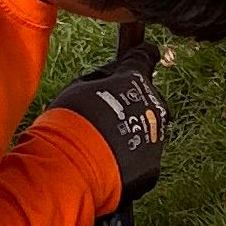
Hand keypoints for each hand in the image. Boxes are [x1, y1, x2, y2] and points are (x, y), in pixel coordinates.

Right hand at [56, 47, 166, 201]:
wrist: (73, 167)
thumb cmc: (69, 121)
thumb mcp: (79, 86)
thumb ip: (102, 77)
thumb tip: (113, 73)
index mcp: (134, 78)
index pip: (146, 57)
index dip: (140, 59)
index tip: (135, 63)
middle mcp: (154, 105)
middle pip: (148, 100)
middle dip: (132, 106)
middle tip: (103, 118)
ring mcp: (156, 138)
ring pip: (147, 131)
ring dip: (130, 136)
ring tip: (101, 147)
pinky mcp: (152, 168)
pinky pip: (142, 160)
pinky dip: (129, 162)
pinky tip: (107, 165)